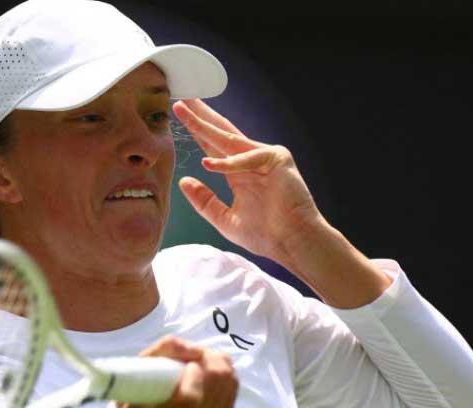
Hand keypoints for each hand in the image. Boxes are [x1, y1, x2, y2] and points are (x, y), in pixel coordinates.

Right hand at [118, 336, 237, 407]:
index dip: (194, 375)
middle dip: (211, 360)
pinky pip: (234, 389)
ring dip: (220, 364)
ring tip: (203, 364)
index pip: (190, 398)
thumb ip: (168, 348)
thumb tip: (197, 350)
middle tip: (198, 356)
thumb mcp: (146, 362)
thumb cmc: (146, 387)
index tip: (189, 364)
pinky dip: (226, 375)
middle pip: (217, 386)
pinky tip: (211, 376)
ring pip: (230, 384)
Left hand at [172, 98, 324, 265]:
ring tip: (184, 110)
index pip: (213, 146)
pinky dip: (228, 163)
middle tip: (179, 99)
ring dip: (205, 125)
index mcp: (239, 173)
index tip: (179, 117)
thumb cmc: (266, 235)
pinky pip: (248, 157)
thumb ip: (205, 201)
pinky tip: (208, 164)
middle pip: (220, 133)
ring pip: (229, 139)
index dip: (196, 131)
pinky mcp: (277, 159)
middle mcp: (251, 161)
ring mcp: (265, 157)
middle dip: (199, 116)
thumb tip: (184, 181)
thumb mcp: (225, 218)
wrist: (292, 243)